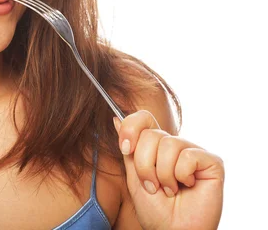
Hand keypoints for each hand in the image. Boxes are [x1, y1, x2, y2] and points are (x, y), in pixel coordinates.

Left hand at [114, 111, 224, 229]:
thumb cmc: (155, 209)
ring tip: (170, 189)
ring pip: (169, 144)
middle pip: (151, 134)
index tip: (125, 149)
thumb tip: (117, 119)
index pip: (143, 118)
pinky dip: (181, 175)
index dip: (131, 129)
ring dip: (163, 174)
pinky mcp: (212, 162)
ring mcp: (194, 152)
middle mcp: (175, 145)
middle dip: (145, 165)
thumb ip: (129, 149)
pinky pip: (188, 156)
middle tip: (153, 185)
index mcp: (156, 146)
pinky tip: (188, 186)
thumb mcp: (134, 176)